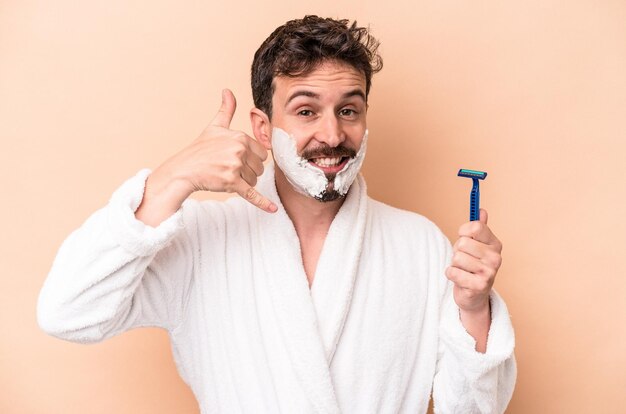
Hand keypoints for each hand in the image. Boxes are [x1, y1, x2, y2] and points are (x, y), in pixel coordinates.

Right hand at [136, 89, 276, 225]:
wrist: (183, 170)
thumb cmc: (200, 149)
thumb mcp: (214, 127)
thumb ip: (226, 110)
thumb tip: (228, 90)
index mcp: (240, 137)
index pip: (261, 152)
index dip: (250, 158)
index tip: (235, 158)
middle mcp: (239, 150)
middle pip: (259, 167)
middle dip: (247, 171)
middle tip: (228, 168)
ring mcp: (235, 167)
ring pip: (254, 180)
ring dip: (243, 182)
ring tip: (225, 176)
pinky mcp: (231, 183)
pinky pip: (251, 194)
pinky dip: (262, 203)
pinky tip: (273, 210)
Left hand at [445, 209, 502, 313]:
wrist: (473, 294)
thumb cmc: (472, 265)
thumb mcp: (476, 245)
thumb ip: (478, 228)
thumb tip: (481, 209)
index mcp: (495, 244)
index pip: (476, 227)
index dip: (463, 231)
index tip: (464, 237)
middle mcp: (495, 258)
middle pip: (463, 243)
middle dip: (457, 251)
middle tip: (464, 260)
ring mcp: (489, 273)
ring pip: (456, 257)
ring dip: (454, 264)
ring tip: (463, 270)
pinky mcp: (478, 286)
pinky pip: (452, 272)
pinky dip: (451, 274)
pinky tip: (460, 279)